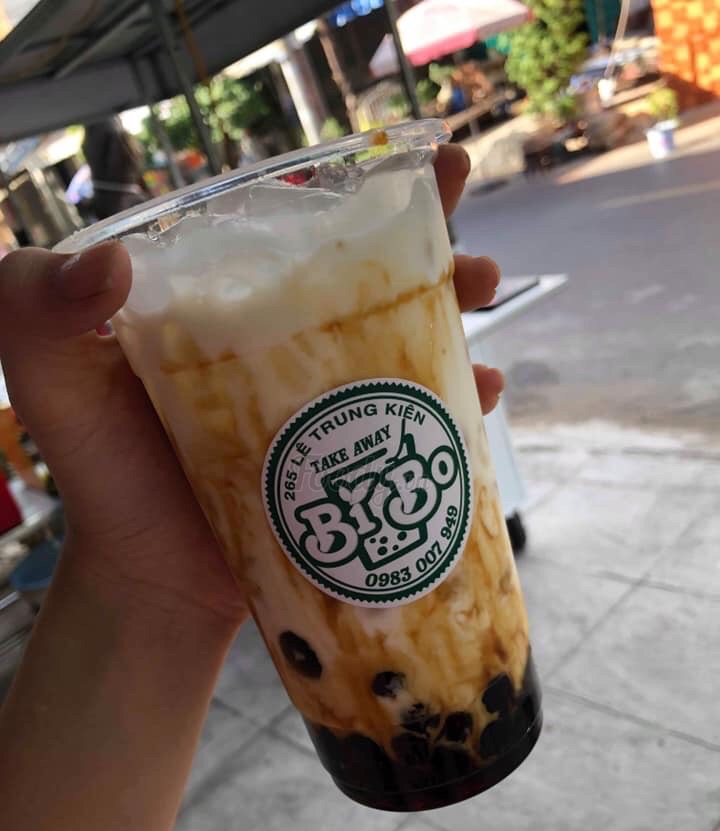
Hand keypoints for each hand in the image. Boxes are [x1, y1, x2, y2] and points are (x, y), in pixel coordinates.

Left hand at [0, 144, 501, 625]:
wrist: (151, 576)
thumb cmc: (102, 473)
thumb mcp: (49, 377)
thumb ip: (38, 306)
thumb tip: (110, 264)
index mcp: (228, 305)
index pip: (298, 232)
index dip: (364, 197)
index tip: (425, 171)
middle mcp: (284, 342)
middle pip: (374, 281)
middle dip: (437, 256)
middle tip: (474, 265)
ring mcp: (323, 400)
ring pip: (405, 342)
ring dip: (458, 320)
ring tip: (487, 311)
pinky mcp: (350, 457)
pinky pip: (412, 419)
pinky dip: (456, 403)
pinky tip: (483, 395)